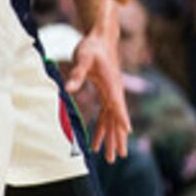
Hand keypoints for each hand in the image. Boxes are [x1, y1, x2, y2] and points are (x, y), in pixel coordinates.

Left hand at [66, 18, 133, 161]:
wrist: (101, 38)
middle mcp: (114, 92)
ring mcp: (111, 94)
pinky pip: (106, 115)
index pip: (118, 105)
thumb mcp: (83, 58)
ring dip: (111, 138)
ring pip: (112, 120)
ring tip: (110, 156)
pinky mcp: (105, 93)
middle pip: (117, 119)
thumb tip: (68, 89)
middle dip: (118, 139)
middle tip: (118, 157)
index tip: (127, 132)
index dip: (122, 119)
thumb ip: (76, 74)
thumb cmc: (92, 47)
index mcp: (111, 85)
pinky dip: (104, 128)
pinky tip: (99, 140)